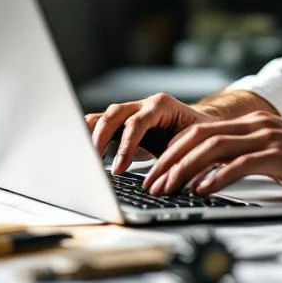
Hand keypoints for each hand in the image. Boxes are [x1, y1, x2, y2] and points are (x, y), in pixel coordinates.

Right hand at [86, 94, 217, 174]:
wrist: (201, 124)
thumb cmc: (199, 134)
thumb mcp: (194, 143)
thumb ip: (180, 155)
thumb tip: (169, 177)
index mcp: (162, 105)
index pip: (137, 123)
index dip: (125, 146)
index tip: (118, 169)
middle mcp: (143, 104)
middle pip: (114, 114)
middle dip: (100, 139)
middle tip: (93, 164)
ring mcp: (130, 111)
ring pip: (103, 116)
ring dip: (90, 136)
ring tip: (82, 159)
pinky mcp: (121, 122)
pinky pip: (100, 124)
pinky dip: (88, 135)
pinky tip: (79, 151)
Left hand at [142, 111, 281, 198]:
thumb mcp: (275, 154)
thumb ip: (246, 157)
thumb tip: (211, 176)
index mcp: (253, 123)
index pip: (201, 132)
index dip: (174, 151)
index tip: (156, 172)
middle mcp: (257, 125)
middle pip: (199, 137)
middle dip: (170, 161)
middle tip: (152, 183)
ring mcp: (268, 138)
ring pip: (213, 148)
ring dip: (185, 170)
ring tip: (168, 189)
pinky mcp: (280, 155)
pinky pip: (240, 164)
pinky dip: (216, 177)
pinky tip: (202, 190)